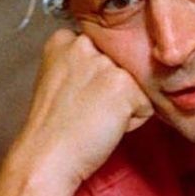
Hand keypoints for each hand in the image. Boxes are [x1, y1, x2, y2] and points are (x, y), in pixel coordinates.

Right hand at [10, 29, 151, 191]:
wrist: (47, 155)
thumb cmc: (56, 125)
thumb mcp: (62, 79)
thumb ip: (87, 63)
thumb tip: (126, 62)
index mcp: (65, 40)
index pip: (107, 50)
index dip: (99, 76)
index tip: (79, 93)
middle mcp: (86, 45)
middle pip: (125, 66)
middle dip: (115, 88)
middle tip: (87, 108)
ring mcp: (106, 64)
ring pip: (138, 85)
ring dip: (126, 105)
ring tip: (96, 117)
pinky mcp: (125, 87)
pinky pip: (147, 106)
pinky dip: (133, 122)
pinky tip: (105, 126)